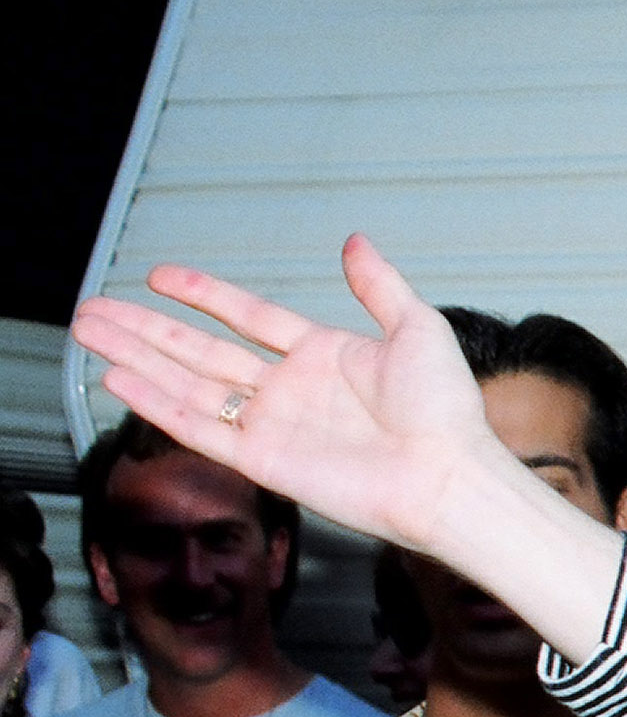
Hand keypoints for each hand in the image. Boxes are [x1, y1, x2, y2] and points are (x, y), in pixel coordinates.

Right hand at [76, 237, 626, 660]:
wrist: (447, 475)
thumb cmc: (446, 412)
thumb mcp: (417, 328)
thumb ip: (379, 284)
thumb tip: (355, 242)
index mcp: (325, 356)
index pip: (248, 316)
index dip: (203, 295)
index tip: (161, 276)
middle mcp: (291, 389)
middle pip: (200, 350)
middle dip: (146, 329)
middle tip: (96, 308)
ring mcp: (273, 425)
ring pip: (188, 385)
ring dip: (137, 358)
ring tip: (89, 332)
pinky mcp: (263, 460)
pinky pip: (199, 428)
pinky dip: (156, 404)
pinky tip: (119, 378)